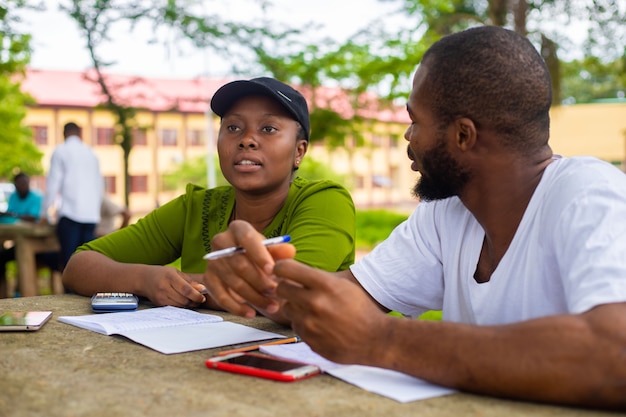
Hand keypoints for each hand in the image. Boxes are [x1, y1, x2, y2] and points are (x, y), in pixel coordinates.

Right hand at [144, 266, 206, 307]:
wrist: (144, 279)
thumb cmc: (163, 274)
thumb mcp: (176, 273)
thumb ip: (190, 281)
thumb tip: (203, 289)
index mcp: (170, 277)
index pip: (186, 289)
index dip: (196, 295)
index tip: (203, 297)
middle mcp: (164, 287)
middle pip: (184, 299)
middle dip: (195, 301)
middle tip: (200, 299)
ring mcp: (160, 297)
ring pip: (180, 305)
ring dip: (189, 305)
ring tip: (193, 300)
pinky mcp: (159, 304)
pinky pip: (174, 308)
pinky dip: (181, 306)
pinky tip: (184, 302)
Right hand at [203, 220, 294, 317]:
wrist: (245, 261)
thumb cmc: (261, 254)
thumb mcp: (272, 250)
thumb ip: (280, 251)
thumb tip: (290, 251)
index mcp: (238, 228)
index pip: (247, 239)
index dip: (260, 256)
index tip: (272, 271)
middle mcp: (221, 242)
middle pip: (240, 265)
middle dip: (260, 281)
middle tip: (276, 292)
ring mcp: (213, 261)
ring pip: (233, 283)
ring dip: (254, 297)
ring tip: (272, 305)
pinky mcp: (209, 279)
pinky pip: (221, 296)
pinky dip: (236, 307)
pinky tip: (251, 313)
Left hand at [274, 259, 388, 364]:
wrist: (375, 339)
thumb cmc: (360, 308)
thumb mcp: (342, 285)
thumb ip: (317, 278)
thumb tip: (289, 270)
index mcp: (325, 285)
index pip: (287, 269)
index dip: (280, 268)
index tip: (281, 270)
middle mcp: (315, 303)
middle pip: (281, 288)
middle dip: (286, 287)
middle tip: (293, 289)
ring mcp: (310, 324)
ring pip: (286, 308)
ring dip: (295, 307)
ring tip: (312, 309)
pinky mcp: (309, 340)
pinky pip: (295, 326)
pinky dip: (303, 324)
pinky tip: (319, 325)